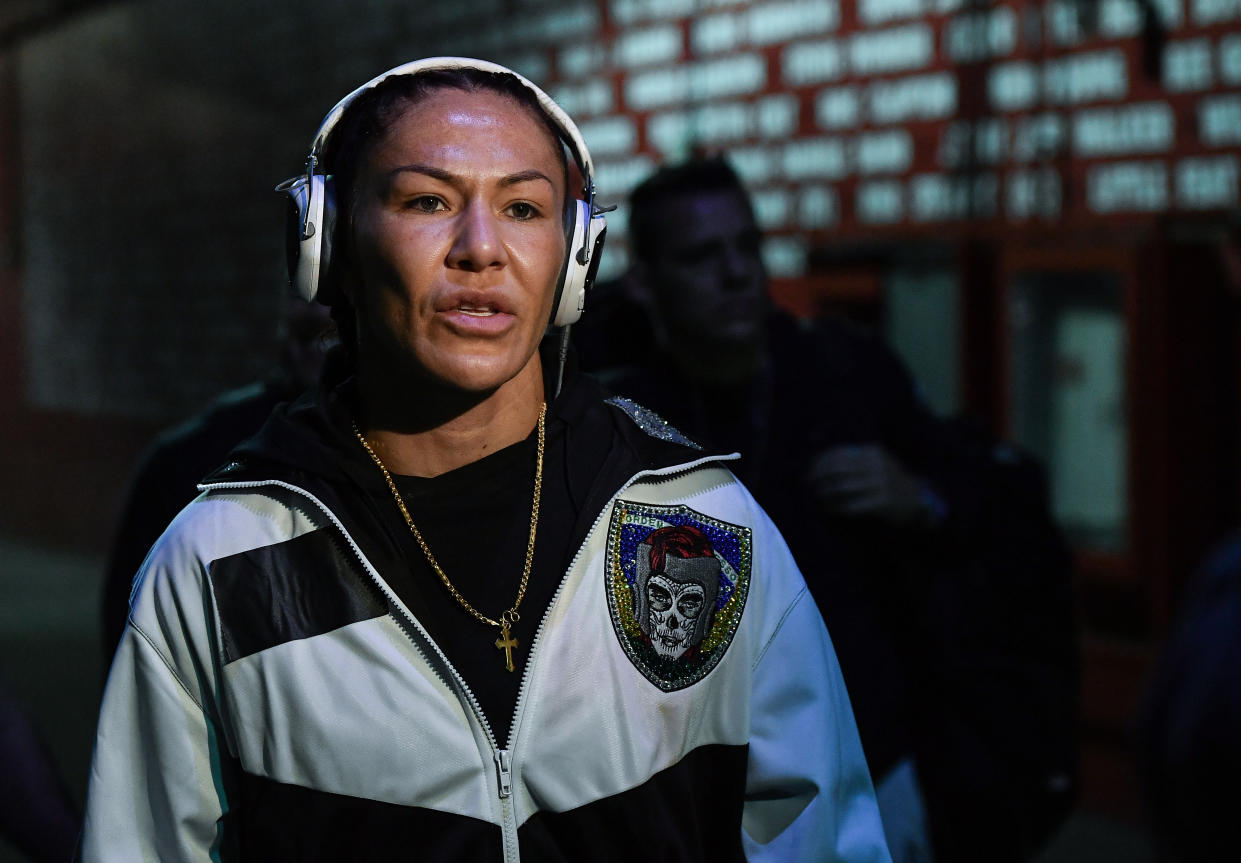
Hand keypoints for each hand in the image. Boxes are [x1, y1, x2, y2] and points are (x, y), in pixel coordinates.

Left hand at [806, 443, 943, 528]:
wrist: (918, 499)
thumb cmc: (890, 480)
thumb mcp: (876, 462)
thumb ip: (853, 460)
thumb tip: (819, 464)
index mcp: (872, 452)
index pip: (838, 454)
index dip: (819, 464)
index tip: (808, 472)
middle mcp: (876, 466)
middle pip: (837, 470)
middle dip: (818, 479)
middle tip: (808, 486)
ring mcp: (880, 484)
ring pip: (841, 488)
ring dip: (825, 494)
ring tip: (817, 498)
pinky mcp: (881, 503)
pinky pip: (851, 505)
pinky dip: (837, 508)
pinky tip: (830, 509)